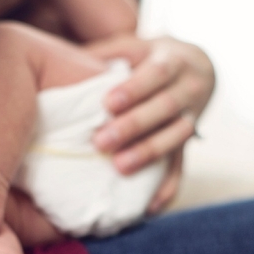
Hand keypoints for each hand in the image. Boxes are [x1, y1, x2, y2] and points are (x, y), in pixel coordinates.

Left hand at [87, 35, 214, 212]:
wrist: (195, 65)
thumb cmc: (146, 57)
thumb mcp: (130, 46)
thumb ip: (101, 53)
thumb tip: (58, 57)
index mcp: (173, 61)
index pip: (156, 74)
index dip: (134, 89)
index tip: (108, 103)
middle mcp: (189, 89)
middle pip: (165, 108)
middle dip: (135, 126)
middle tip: (101, 142)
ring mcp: (193, 118)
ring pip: (177, 138)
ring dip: (149, 154)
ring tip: (120, 168)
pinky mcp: (189, 145)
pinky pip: (182, 168)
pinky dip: (168, 188)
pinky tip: (150, 207)